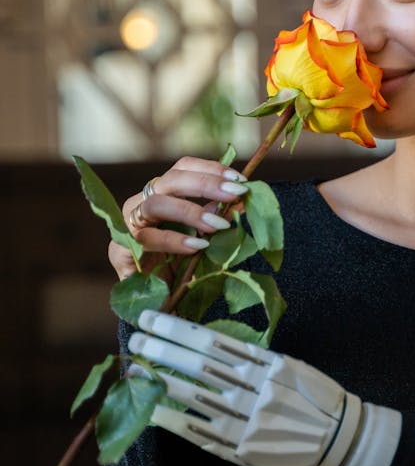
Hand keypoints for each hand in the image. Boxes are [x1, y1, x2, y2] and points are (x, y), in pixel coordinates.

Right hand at [110, 157, 250, 280]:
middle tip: (235, 193)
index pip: (183, 168)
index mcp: (160, 194)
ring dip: (190, 211)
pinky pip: (147, 238)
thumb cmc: (176, 263)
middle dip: (206, 184)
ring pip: (156, 204)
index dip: (210, 169)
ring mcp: (129, 224)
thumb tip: (242, 202)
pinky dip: (175, 241)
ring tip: (218, 225)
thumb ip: (216, 219)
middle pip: (170, 180)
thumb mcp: (201, 238)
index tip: (239, 179)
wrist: (148, 298)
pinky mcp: (120, 249)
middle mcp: (142, 202)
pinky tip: (197, 247)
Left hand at [129, 311, 401, 465]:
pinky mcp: (243, 449)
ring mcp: (248, 421)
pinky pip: (201, 433)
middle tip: (135, 338)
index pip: (213, 341)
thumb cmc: (313, 396)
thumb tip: (208, 345)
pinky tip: (152, 410)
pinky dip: (174, 421)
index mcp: (267, 365)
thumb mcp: (288, 365)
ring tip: (134, 370)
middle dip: (163, 350)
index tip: (151, 319)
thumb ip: (252, 358)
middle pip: (199, 365)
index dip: (178, 330)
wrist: (338, 437)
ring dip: (160, 382)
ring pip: (196, 397)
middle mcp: (256, 391)